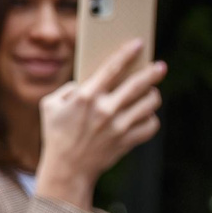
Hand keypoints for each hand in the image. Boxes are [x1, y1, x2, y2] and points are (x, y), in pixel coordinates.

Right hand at [34, 36, 163, 208]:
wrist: (67, 169)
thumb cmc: (56, 134)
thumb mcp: (50, 105)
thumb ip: (67, 88)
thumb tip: (88, 81)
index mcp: (85, 96)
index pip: (112, 67)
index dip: (128, 53)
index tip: (139, 43)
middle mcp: (105, 109)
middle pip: (138, 84)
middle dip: (153, 72)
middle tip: (160, 66)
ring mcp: (119, 127)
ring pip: (149, 104)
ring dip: (153, 95)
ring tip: (151, 92)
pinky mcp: (127, 142)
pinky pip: (151, 125)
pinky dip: (151, 119)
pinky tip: (146, 115)